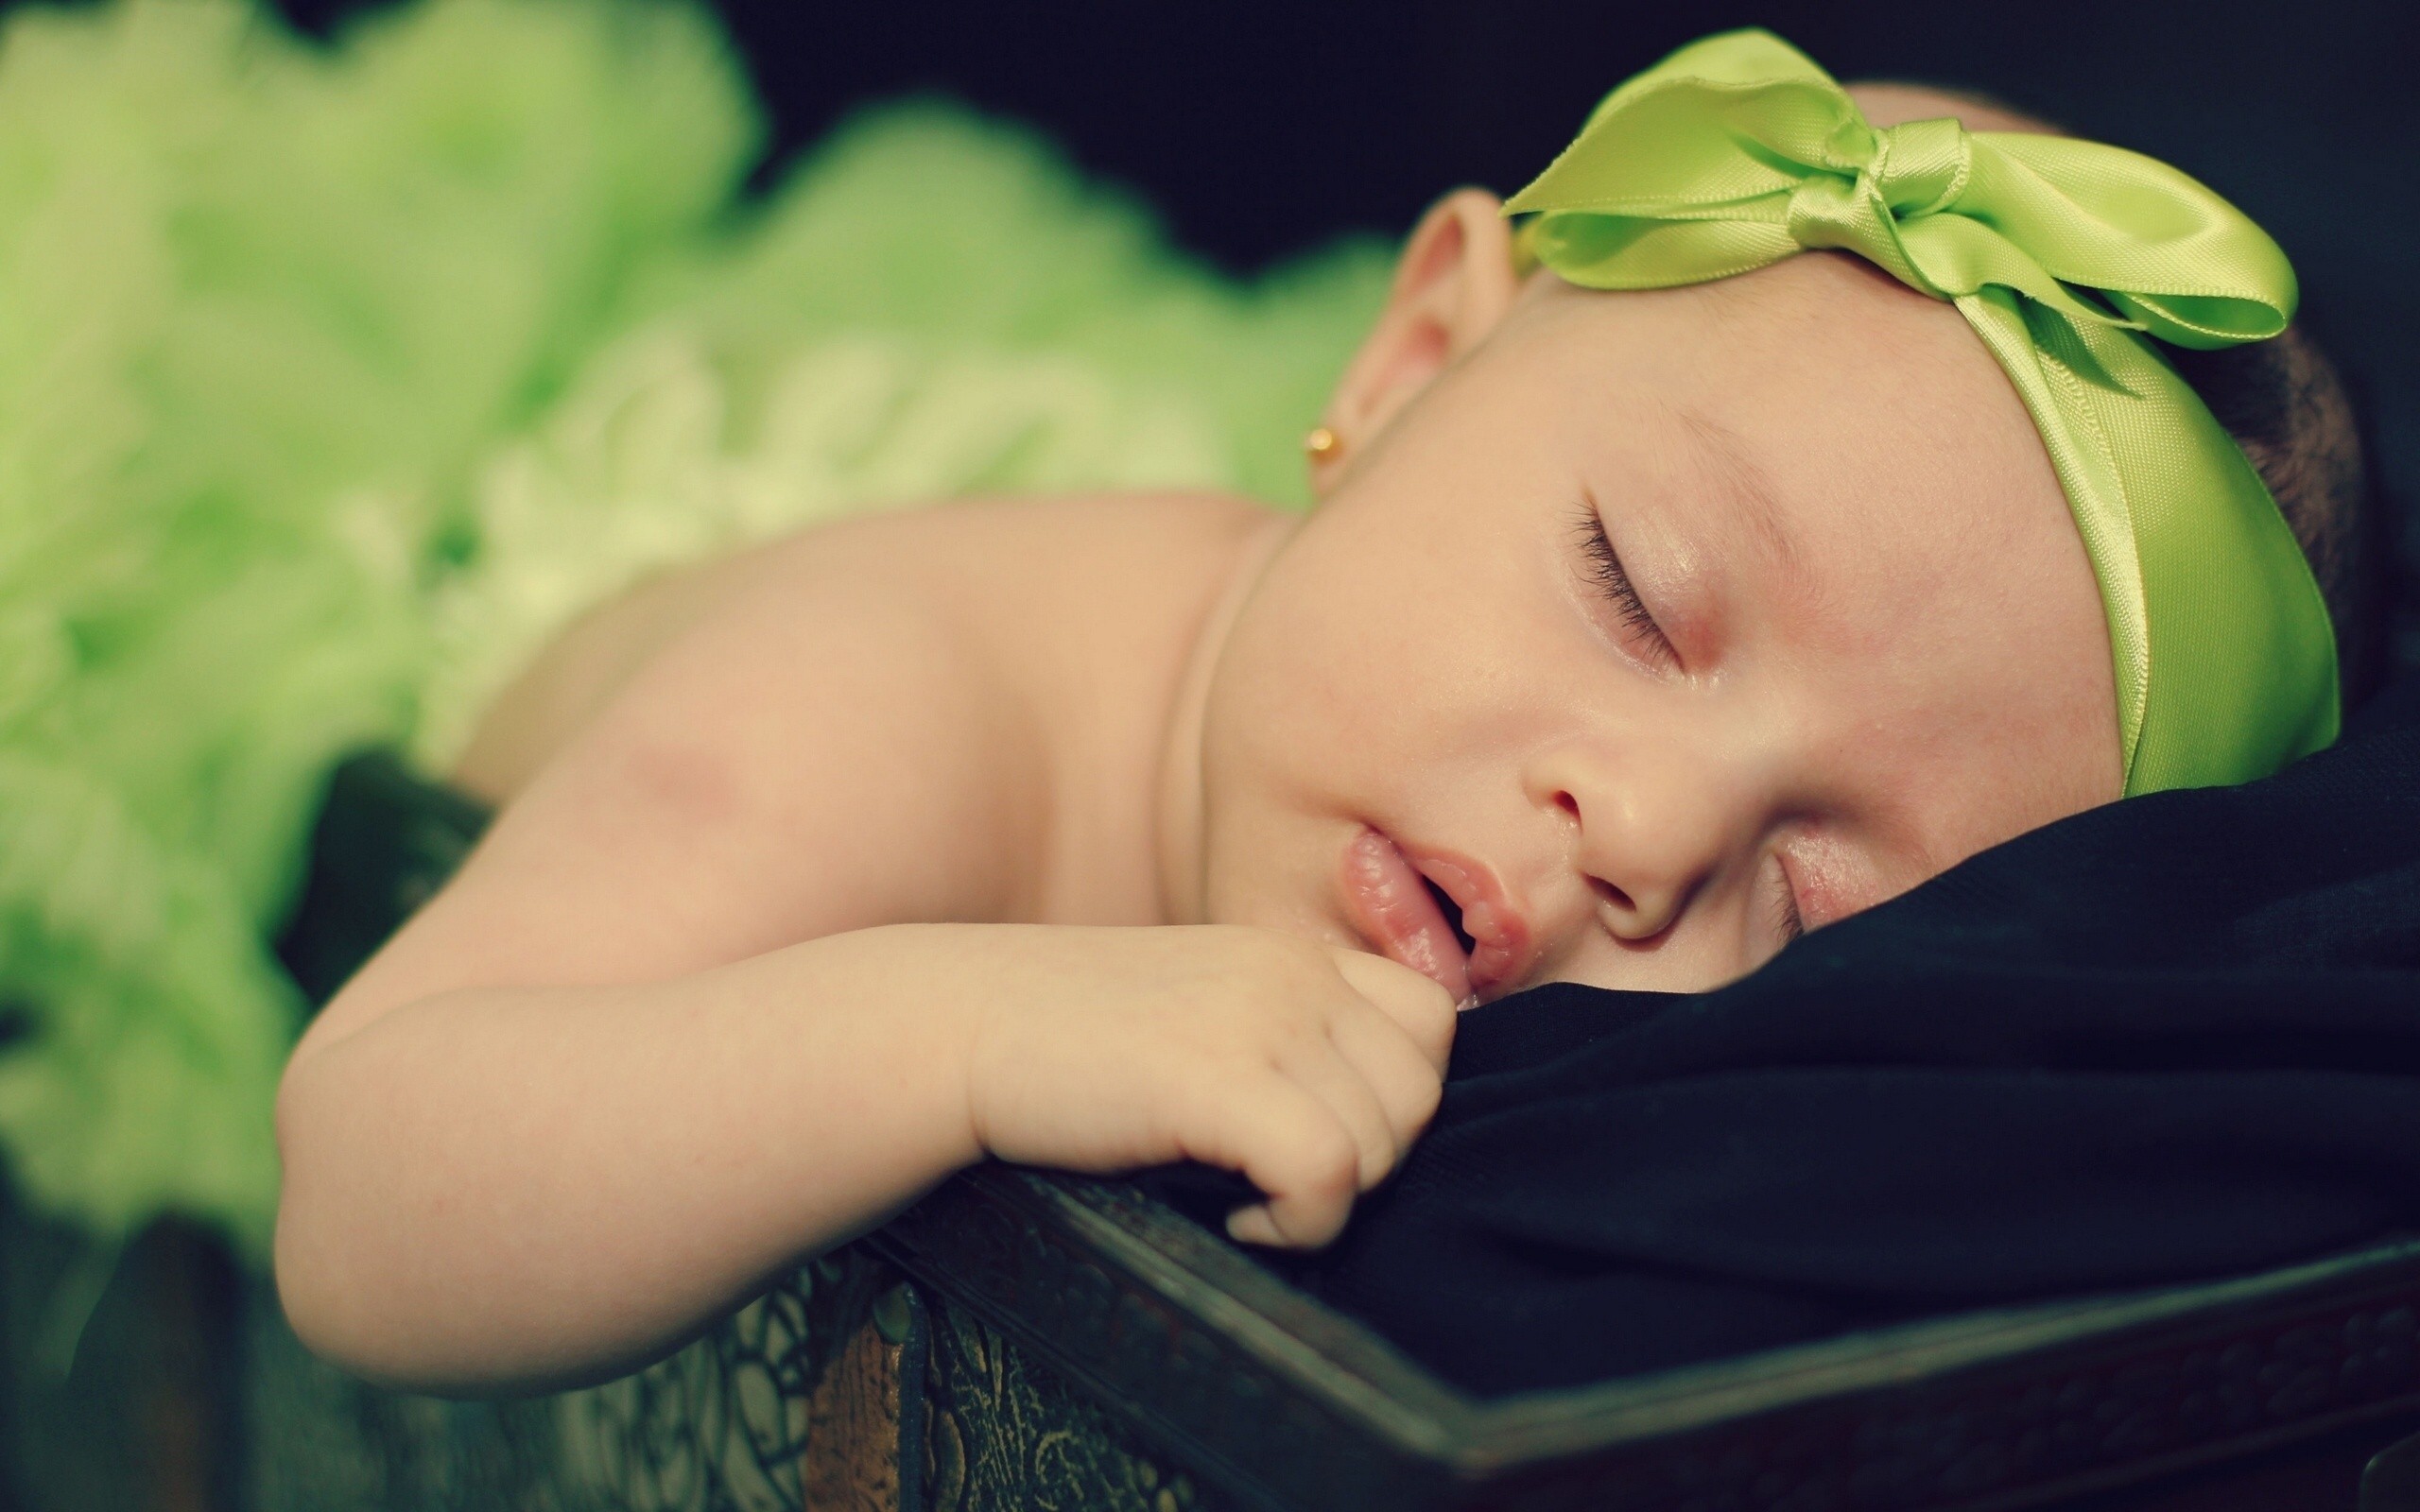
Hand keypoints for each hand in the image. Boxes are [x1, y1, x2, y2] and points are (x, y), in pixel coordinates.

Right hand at [943, 925, 1455, 1247]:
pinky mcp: (1218, 1077)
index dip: (1393, 1099)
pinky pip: (1330, 1173)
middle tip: (1273, 1181)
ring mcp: (1259, 1017)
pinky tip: (1234, 1216)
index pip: (1431, 1022)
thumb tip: (1374, 1137)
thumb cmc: (1064, 1047)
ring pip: (1383, 1142)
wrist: (953, 1028)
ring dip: (1325, 1199)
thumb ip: (1282, 1042)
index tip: (1314, 1135)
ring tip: (1241, 1196)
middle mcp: (1290, 970)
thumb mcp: (1196, 1015)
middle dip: (1366, 1163)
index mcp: (1290, 952)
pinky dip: (1297, 1222)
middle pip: (1420, 1095)